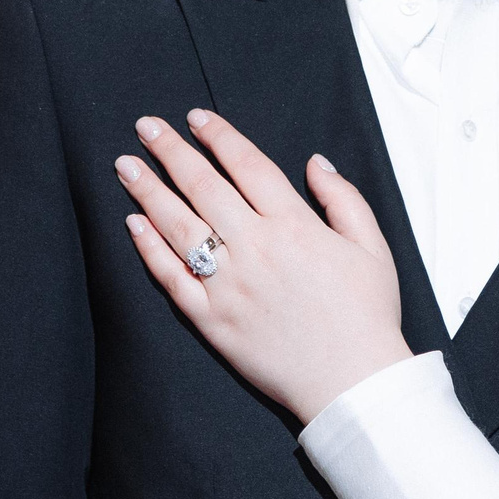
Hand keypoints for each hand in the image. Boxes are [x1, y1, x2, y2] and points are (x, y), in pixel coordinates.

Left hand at [115, 110, 409, 421]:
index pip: (247, 165)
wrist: (352, 381)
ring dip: (148, 191)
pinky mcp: (212, 319)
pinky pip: (172, 278)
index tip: (197, 117)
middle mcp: (255, 248)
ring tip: (126, 165)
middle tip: (146, 127)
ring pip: (178, 226)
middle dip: (171, 151)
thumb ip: (343, 198)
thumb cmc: (367, 315)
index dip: (219, 137)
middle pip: (203, 187)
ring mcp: (228, 285)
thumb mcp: (372, 246)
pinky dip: (149, 249)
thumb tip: (314, 163)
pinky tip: (133, 225)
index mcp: (294, 225)